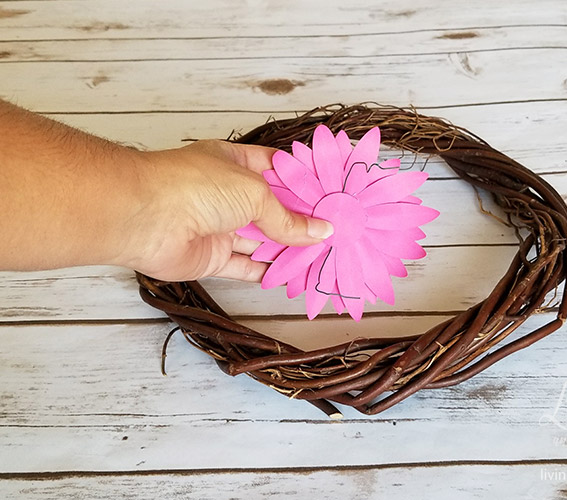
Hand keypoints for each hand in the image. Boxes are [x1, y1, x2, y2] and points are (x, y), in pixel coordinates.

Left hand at [122, 140, 333, 281]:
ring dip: (289, 249)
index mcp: (235, 162)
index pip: (278, 170)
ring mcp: (219, 226)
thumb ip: (288, 218)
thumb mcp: (254, 192)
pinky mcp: (212, 256)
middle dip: (301, 220)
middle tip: (336, 232)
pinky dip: (268, 271)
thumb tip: (321, 231)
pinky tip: (293, 276)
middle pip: (272, 208)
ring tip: (323, 257)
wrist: (144, 216)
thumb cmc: (197, 186)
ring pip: (262, 240)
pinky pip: (246, 266)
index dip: (304, 182)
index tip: (332, 195)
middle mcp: (227, 193)